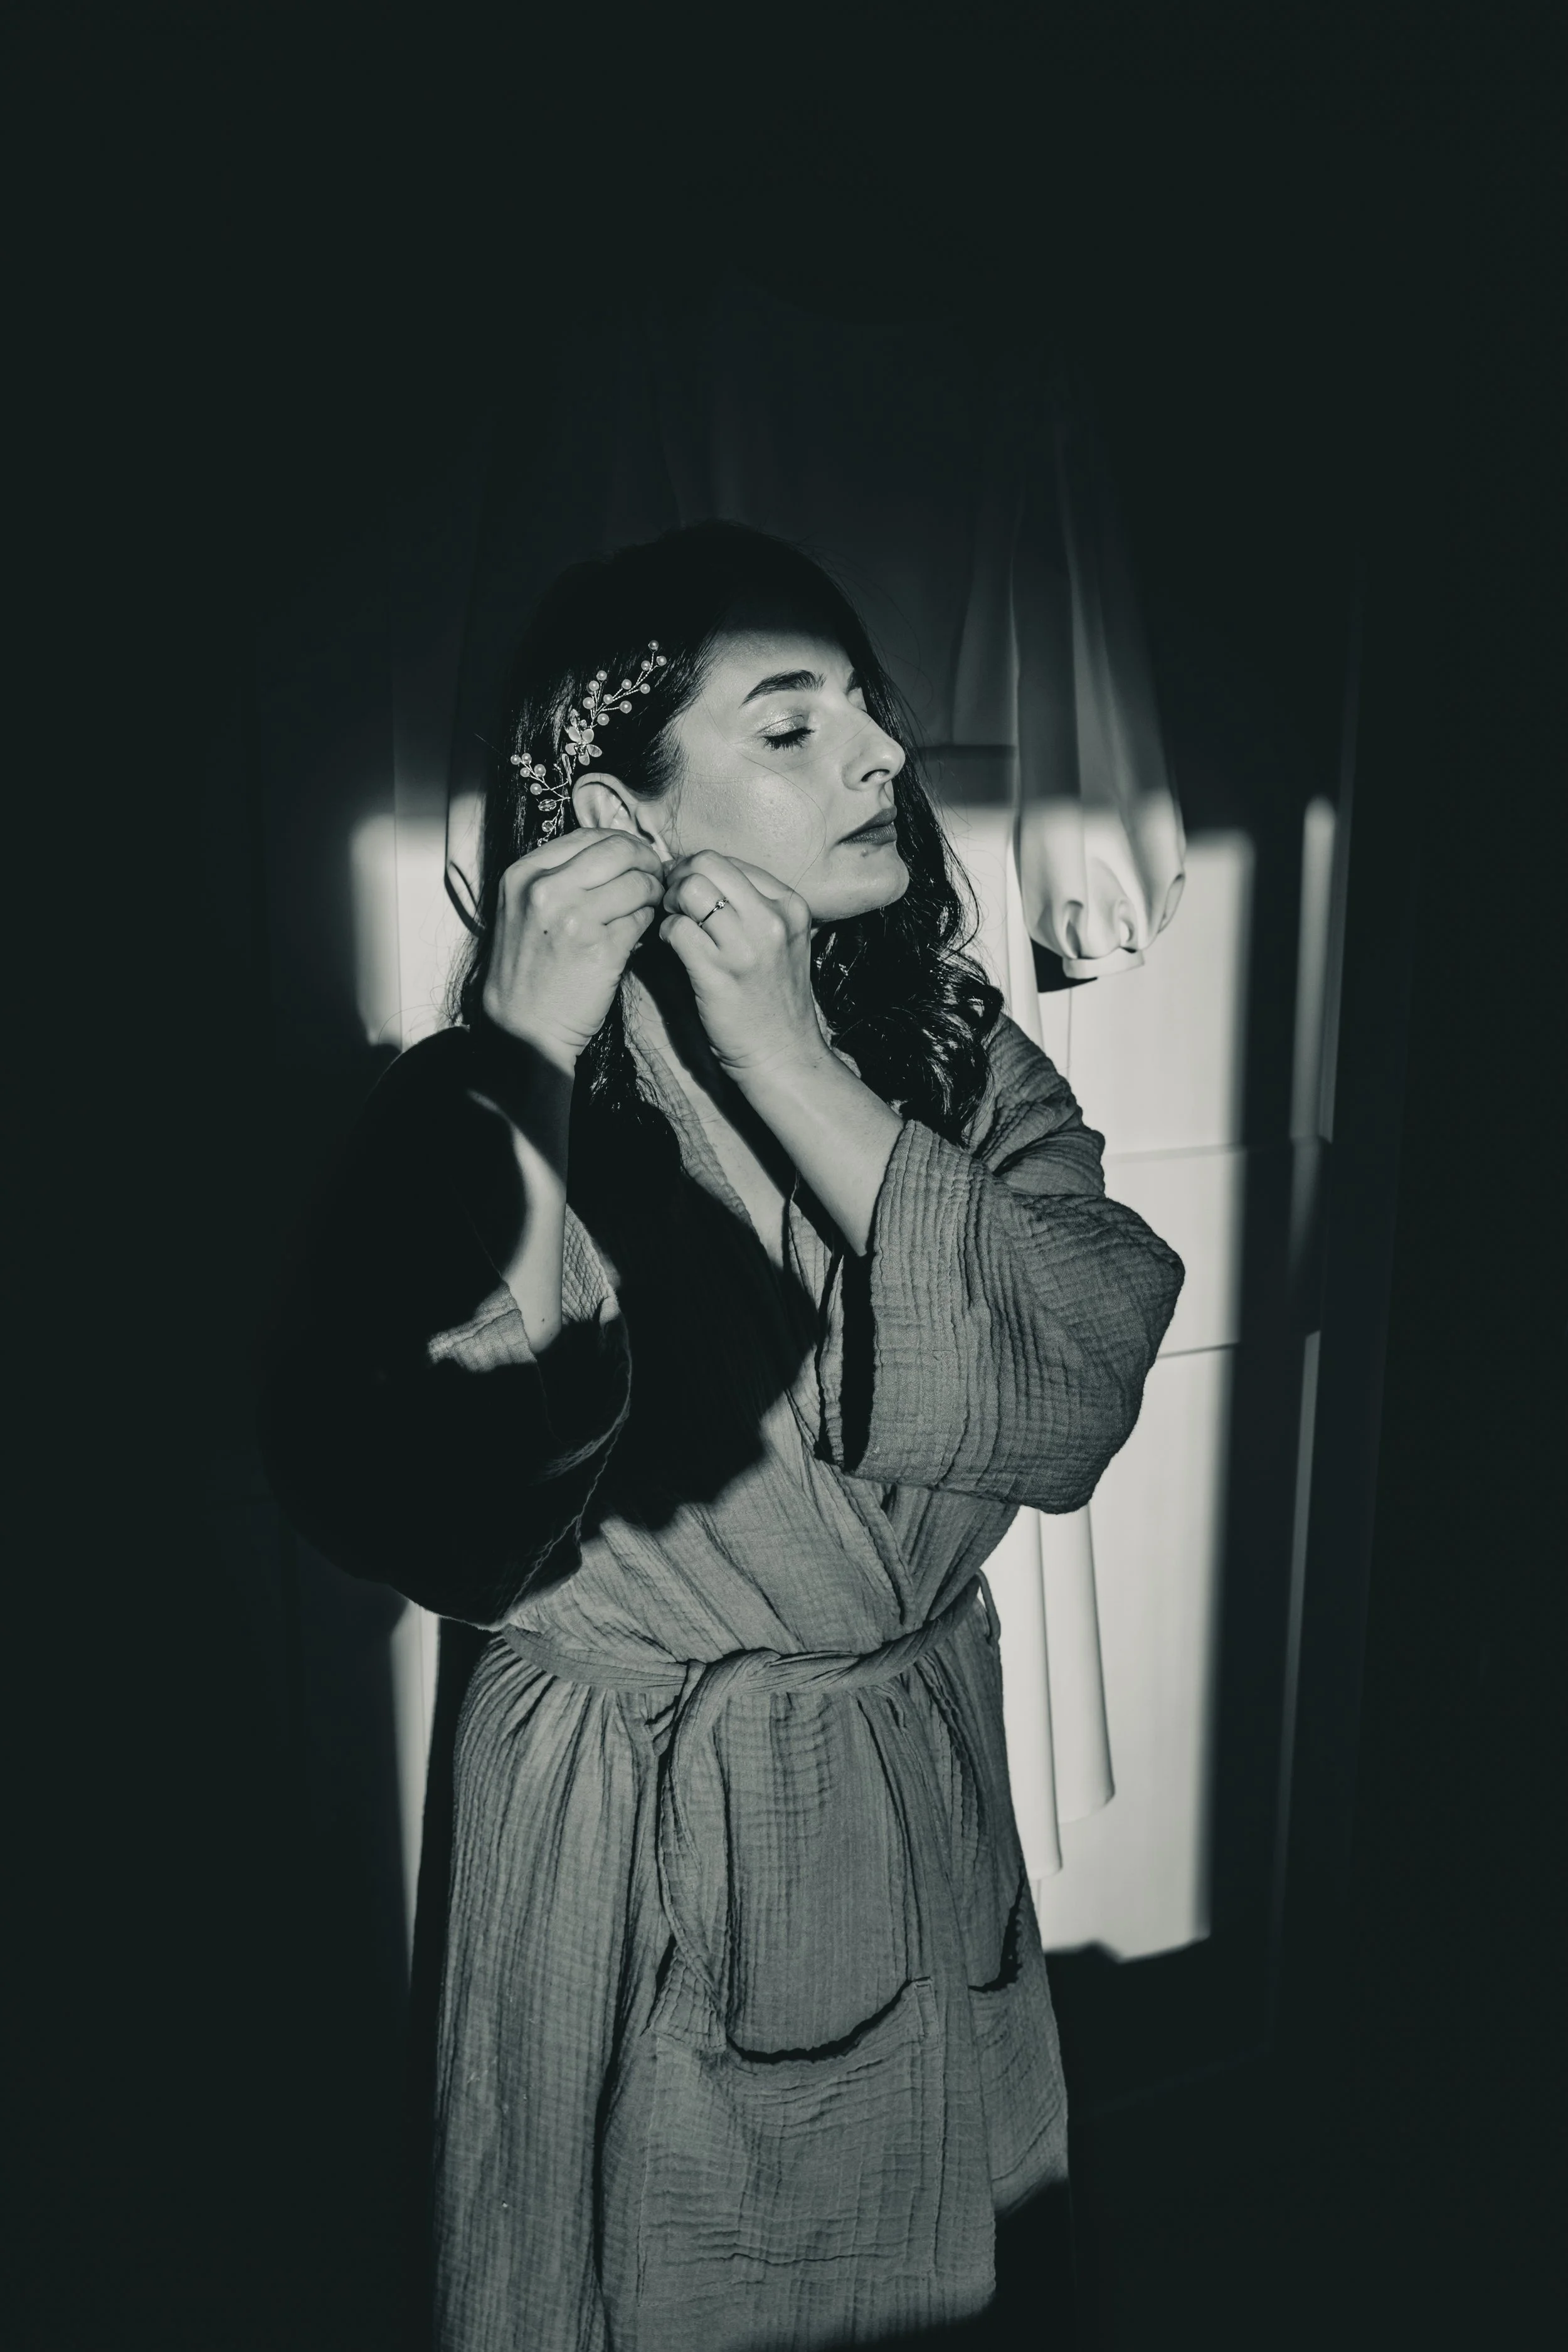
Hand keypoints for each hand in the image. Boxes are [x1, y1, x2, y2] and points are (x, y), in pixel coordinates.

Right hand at [482, 829, 665, 1067]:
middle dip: (646, 861)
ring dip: (653, 893)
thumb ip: (560, 877)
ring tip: (651, 906)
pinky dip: (648, 923)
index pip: (588, 836)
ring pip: (637, 883)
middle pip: (618, 852)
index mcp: (524, 874)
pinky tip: (641, 933)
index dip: (622, 843)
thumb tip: (615, 854)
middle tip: (656, 877)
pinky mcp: (600, 949)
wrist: (523, 1028)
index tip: (635, 858)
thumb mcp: (524, 910)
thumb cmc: (529, 969)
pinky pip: (642, 920)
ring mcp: (573, 918)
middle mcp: (545, 890)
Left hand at [659, 851, 827, 1084]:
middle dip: (679, 876)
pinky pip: (677, 928)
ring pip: (689, 889)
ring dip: (669, 901)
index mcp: (790, 905)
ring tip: (672, 921)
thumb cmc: (773, 999)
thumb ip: (752, 906)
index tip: (686, 888)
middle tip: (671, 900)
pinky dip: (665, 932)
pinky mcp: (718, 973)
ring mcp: (746, 946)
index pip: (730, 861)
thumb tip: (699, 876)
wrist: (783, 1054)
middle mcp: (772, 919)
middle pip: (707, 864)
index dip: (698, 869)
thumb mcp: (781, 941)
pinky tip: (670, 946)